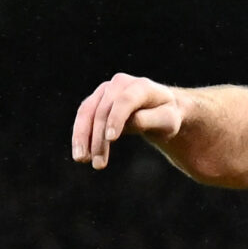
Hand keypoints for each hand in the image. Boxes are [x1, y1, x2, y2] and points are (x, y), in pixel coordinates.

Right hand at [72, 74, 188, 168]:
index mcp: (142, 86)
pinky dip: (80, 134)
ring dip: (83, 137)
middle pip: (103, 110)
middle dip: (98, 137)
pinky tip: (81, 153)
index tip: (111, 139)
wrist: (159, 108)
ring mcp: (105, 90)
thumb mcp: (166, 121)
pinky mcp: (96, 99)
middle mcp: (120, 83)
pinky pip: (83, 116)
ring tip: (82, 159)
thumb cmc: (166, 116)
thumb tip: (131, 121)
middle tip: (98, 164)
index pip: (125, 101)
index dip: (117, 118)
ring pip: (87, 112)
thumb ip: (150, 120)